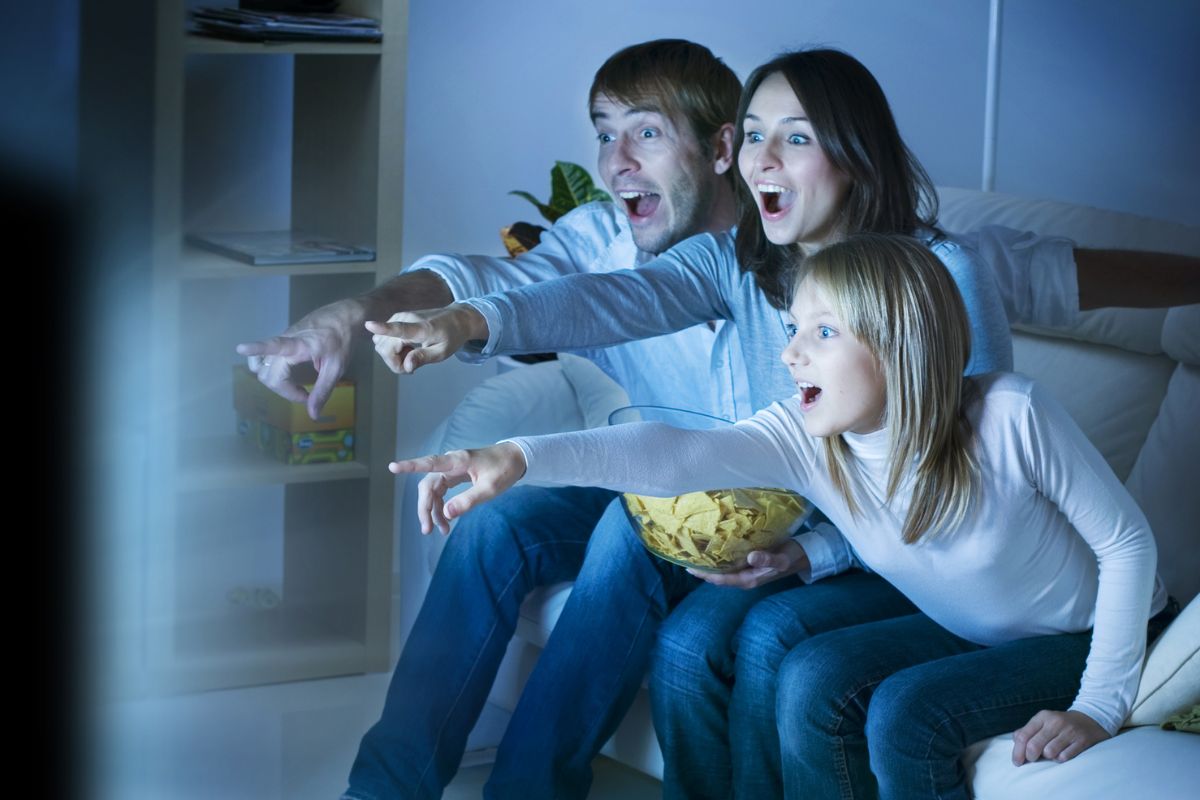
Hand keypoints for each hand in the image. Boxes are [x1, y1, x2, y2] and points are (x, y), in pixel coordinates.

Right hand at [236, 299, 361, 420]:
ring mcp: (281, 339)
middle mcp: (285, 341)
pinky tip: (283, 376)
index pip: (274, 345)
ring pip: (263, 367)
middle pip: (268, 373)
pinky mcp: (281, 340)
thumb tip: (313, 415)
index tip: (241, 347)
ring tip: (294, 386)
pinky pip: (265, 359)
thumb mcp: (337, 367)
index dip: (256, 348)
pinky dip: (270, 371)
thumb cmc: (343, 340)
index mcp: (300, 345)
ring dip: (274, 382)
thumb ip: (323, 391)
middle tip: (306, 394)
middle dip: (284, 390)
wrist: (343, 316)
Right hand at [366, 303, 487, 374]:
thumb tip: (406, 366)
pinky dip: (393, 349)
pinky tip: (407, 348)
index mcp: (422, 328)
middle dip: (395, 363)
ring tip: (412, 354)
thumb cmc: (451, 336)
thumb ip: (423, 358)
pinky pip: (383, 340)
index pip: (400, 329)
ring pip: (381, 345)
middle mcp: (406, 319)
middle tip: (413, 366)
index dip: (383, 328)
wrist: (455, 318)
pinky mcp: (394, 319)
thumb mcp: (442, 352)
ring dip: (393, 356)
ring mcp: (398, 317)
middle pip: (385, 347)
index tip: (368, 324)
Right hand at [389, 443, 526, 533]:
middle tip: (427, 530)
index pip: (430, 463)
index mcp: (459, 461)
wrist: (516, 458)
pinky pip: (441, 491)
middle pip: (428, 485)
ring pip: (433, 490)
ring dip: (433, 510)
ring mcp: (452, 469)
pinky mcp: (455, 475)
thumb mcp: (491, 488)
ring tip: (441, 530)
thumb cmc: (505, 469)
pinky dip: (441, 506)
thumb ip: (469, 500)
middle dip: (424, 508)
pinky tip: (446, 520)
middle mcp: (451, 463)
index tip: (392, 467)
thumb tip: (447, 513)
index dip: (410, 466)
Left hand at [687, 539, 809, 588]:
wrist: (802, 556)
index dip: (704, 575)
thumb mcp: (781, 559)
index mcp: (749, 579)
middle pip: (717, 576)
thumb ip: (767, 559)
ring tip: (692, 553)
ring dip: (708, 564)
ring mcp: (746, 571)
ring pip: (722, 570)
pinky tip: (710, 549)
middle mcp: (744, 577)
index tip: (688, 566)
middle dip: (702, 569)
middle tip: (684, 556)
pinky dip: (718, 558)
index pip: (720, 579)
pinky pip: (728, 563)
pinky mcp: (748, 563)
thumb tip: (750, 557)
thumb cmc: (791, 557)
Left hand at [1011, 710, 1109, 765]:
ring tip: (1051, 753)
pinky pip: (1064, 757)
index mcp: (1042, 717)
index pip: (1023, 736)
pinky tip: (1062, 754)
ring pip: (1049, 753)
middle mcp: (1055, 722)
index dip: (1017, 752)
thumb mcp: (1043, 722)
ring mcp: (1070, 731)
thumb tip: (1015, 741)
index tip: (1017, 762)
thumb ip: (1028, 731)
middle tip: (1033, 759)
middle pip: (1034, 746)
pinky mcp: (1082, 741)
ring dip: (1048, 757)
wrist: (1090, 720)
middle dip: (1030, 757)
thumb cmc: (1060, 725)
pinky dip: (1060, 759)